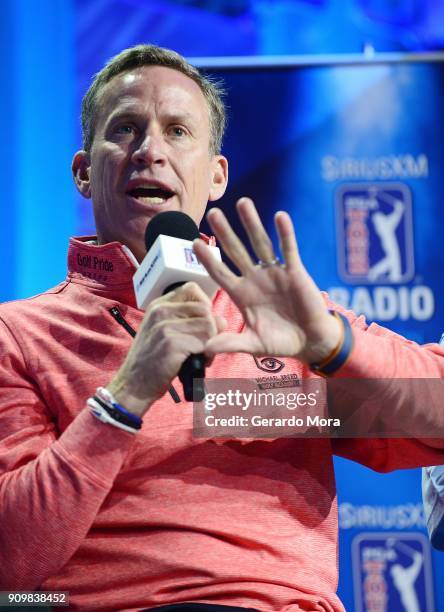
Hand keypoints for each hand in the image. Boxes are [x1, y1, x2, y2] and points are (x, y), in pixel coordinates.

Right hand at [107, 283, 225, 415]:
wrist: (134, 385)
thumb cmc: (154, 361)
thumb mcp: (164, 332)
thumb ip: (189, 321)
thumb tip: (221, 320)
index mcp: (158, 305)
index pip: (192, 289)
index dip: (204, 305)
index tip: (202, 324)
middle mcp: (160, 311)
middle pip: (205, 308)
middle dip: (212, 328)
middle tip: (204, 346)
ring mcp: (164, 326)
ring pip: (209, 324)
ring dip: (211, 342)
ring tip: (201, 355)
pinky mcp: (171, 343)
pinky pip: (204, 342)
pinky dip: (206, 355)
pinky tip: (198, 363)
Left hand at [193, 198, 340, 363]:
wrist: (310, 342)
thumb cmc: (280, 343)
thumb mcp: (253, 344)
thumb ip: (230, 343)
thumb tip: (204, 349)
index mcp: (241, 294)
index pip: (220, 272)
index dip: (207, 259)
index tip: (193, 243)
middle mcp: (255, 279)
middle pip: (236, 251)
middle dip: (225, 233)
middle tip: (213, 213)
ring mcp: (274, 273)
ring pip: (261, 243)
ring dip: (252, 224)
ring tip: (243, 202)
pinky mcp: (295, 272)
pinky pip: (289, 249)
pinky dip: (285, 233)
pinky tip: (280, 216)